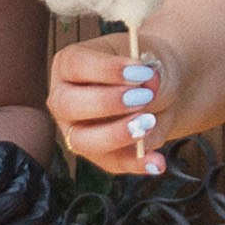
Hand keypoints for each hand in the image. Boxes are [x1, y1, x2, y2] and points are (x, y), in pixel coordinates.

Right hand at [48, 36, 169, 175]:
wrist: (160, 92)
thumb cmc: (144, 69)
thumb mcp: (150, 62)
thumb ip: (150, 73)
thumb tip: (151, 86)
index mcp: (68, 65)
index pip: (75, 65)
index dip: (106, 69)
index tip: (140, 71)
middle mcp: (64, 99)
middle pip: (67, 104)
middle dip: (106, 102)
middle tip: (144, 97)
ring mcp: (76, 131)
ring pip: (82, 141)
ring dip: (116, 134)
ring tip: (149, 123)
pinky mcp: (97, 155)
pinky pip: (111, 163)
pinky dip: (137, 163)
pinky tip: (158, 161)